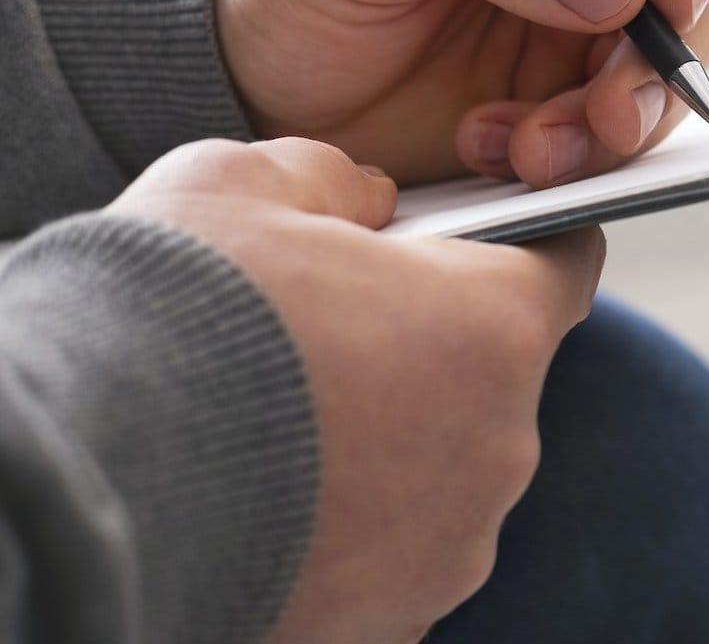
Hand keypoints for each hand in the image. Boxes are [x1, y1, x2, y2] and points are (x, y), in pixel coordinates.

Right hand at [107, 137, 603, 642]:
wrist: (74, 486)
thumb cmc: (165, 319)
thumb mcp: (240, 185)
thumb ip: (332, 179)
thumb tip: (365, 200)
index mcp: (493, 328)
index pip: (563, 266)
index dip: (520, 245)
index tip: (475, 244)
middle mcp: (500, 447)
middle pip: (492, 375)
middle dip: (426, 350)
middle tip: (324, 339)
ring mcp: (451, 546)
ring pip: (441, 472)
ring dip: (385, 446)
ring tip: (276, 430)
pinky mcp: (394, 621)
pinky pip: (391, 554)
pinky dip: (347, 529)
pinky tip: (269, 503)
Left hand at [218, 0, 708, 187]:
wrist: (245, 83)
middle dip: (663, 62)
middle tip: (606, 115)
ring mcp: (587, 33)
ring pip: (668, 78)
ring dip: (617, 125)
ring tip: (530, 149)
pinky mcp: (569, 110)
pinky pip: (618, 141)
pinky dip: (575, 160)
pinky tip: (497, 153)